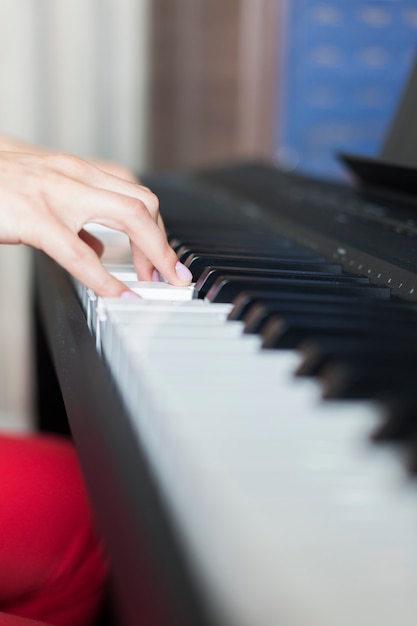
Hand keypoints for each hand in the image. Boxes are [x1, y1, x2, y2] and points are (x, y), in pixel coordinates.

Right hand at [0, 150, 191, 295]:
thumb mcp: (40, 195)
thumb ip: (73, 218)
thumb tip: (97, 249)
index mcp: (75, 171)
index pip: (135, 194)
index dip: (157, 229)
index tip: (165, 259)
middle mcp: (73, 174)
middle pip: (143, 202)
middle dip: (163, 242)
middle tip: (169, 275)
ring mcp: (55, 192)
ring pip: (129, 215)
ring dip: (151, 252)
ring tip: (155, 283)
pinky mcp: (33, 216)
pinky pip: (80, 253)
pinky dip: (106, 279)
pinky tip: (118, 296)